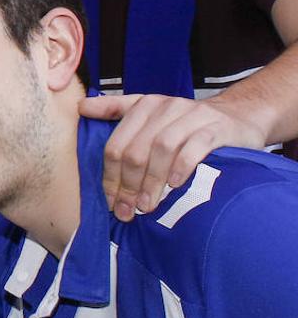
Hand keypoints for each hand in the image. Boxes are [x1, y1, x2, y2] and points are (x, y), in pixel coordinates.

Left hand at [80, 94, 266, 220]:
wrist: (238, 116)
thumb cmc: (185, 122)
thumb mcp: (150, 111)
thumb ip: (115, 109)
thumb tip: (80, 107)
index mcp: (143, 106)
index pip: (116, 145)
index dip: (110, 177)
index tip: (111, 203)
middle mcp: (165, 108)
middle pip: (136, 150)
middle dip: (129, 185)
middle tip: (128, 211)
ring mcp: (192, 116)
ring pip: (162, 149)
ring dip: (152, 181)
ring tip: (148, 206)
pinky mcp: (217, 128)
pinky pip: (195, 147)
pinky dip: (182, 167)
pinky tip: (175, 185)